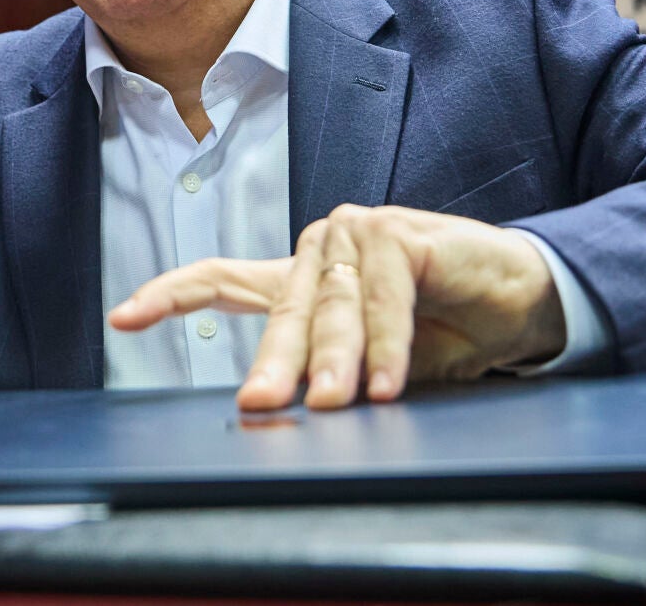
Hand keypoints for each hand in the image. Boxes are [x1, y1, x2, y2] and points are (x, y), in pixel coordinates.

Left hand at [108, 205, 564, 411]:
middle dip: (275, 365)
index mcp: (302, 279)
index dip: (171, 296)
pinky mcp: (399, 234)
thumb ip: (331, 376)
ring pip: (334, 308)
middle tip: (261, 407)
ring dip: (341, 361)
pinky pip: (385, 298)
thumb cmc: (447, 332)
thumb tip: (285, 410)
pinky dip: (390, 344)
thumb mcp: (375, 367)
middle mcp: (320, 248)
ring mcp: (356, 234)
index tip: (122, 320)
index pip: (222, 281)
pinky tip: (390, 381)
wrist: (522, 303)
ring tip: (340, 405)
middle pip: (281, 311)